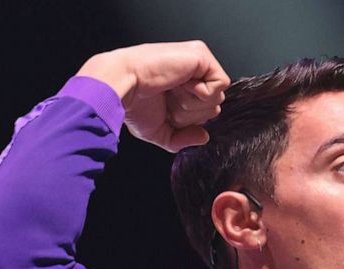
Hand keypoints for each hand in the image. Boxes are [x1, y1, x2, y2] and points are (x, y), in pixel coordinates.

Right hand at [76, 41, 229, 151]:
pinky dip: (201, 92)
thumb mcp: (159, 131)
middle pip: (214, 106)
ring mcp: (197, 61)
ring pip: (218, 97)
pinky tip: (181, 83)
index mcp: (182, 86)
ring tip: (172, 90)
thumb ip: (183, 138)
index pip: (205, 110)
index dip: (188, 119)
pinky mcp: (201, 54)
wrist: (122, 85)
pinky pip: (221, 83)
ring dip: (192, 103)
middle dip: (191, 113)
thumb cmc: (133, 104)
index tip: (165, 108)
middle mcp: (191, 72)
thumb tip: (204, 137)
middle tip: (168, 98)